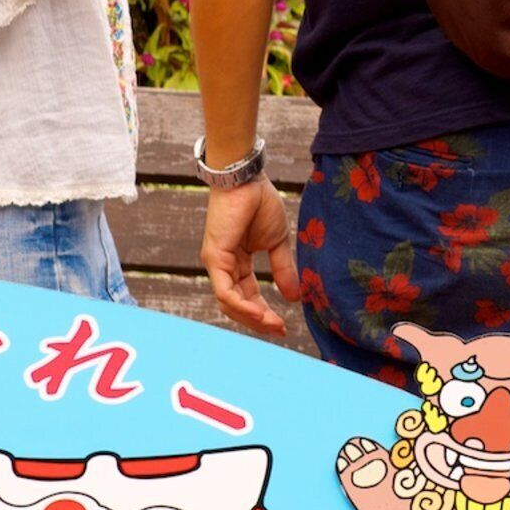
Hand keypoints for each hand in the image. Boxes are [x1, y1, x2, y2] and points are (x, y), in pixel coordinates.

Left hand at [202, 177, 295, 336]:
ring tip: (273, 325)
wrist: (248, 179)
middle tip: (280, 331)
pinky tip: (260, 313)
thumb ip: (282, 269)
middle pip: (236, 305)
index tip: (283, 326)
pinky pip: (225, 291)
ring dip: (251, 318)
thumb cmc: (259, 202)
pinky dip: (241, 305)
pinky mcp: (214, 257)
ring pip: (228, 303)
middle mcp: (224, 267)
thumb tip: (295, 297)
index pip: (247, 296)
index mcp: (237, 263)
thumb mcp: (277, 242)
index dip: (264, 313)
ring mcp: (216, 263)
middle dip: (258, 321)